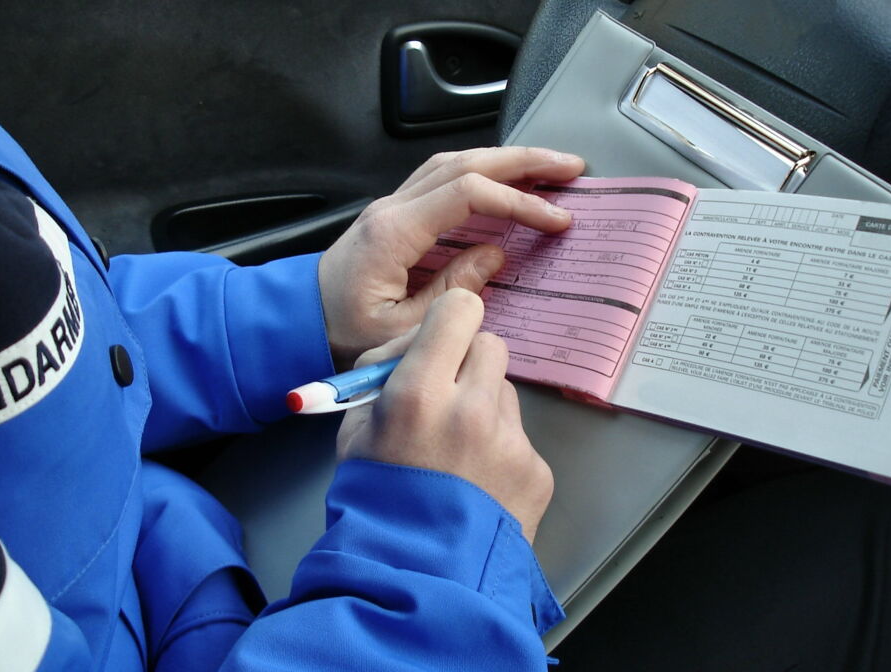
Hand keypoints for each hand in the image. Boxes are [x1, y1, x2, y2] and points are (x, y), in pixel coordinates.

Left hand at [319, 146, 583, 368]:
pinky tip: (507, 179)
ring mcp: (393, 205)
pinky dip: (483, 171)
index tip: (555, 220)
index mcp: (394, 232)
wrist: (298, 321)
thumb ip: (451, 292)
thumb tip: (493, 255)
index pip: (468, 194)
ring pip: (455, 163)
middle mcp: (393, 207)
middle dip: (524, 162)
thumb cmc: (342, 331)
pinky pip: (444, 178)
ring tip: (549, 168)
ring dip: (506, 160)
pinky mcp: (396, 214)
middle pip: (466, 163)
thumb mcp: (400, 330)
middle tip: (571, 167)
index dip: (518, 202)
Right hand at [336, 289, 552, 543]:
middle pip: (489, 344)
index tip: (441, 340)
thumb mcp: (354, 434)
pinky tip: (477, 482)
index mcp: (418, 394)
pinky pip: (519, 437)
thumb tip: (404, 352)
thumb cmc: (376, 506)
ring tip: (457, 452)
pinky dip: (500, 451)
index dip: (450, 322)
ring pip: (505, 391)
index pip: (460, 310)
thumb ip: (381, 382)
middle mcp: (471, 409)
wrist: (416, 579)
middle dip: (467, 363)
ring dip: (484, 407)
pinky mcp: (535, 469)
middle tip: (447, 394)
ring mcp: (510, 440)